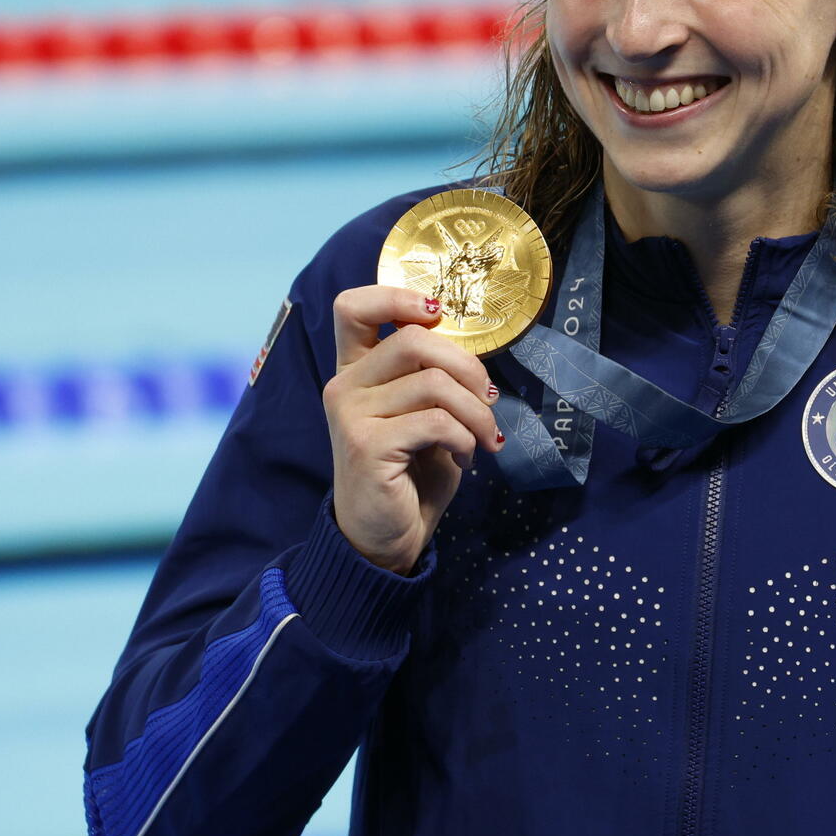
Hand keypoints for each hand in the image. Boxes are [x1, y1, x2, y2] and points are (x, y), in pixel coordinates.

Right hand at [323, 286, 502, 574]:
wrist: (385, 538)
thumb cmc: (410, 473)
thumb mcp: (422, 415)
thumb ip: (431, 377)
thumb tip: (472, 356)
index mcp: (355, 370)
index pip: (352, 306)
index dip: (397, 296)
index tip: (436, 314)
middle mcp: (344, 386)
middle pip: (413, 339)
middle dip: (468, 367)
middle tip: (491, 399)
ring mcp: (350, 415)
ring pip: (434, 382)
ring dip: (476, 411)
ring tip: (484, 437)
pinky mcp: (367, 446)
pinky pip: (436, 421)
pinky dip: (465, 437)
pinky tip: (467, 457)